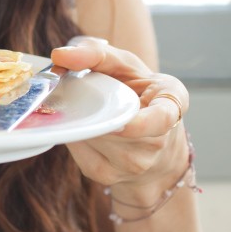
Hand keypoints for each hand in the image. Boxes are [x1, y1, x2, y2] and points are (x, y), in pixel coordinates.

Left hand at [50, 37, 188, 196]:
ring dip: (82, 122)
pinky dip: (75, 137)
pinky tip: (83, 128)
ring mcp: (135, 165)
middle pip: (114, 129)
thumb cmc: (137, 94)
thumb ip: (96, 54)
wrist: (148, 140)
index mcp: (171, 107)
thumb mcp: (125, 66)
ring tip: (88, 110)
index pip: (161, 121)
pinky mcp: (109, 177)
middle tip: (82, 94)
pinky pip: (80, 153)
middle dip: (92, 110)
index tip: (120, 122)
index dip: (140, 125)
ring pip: (94, 139)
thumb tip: (60, 55)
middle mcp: (158, 142)